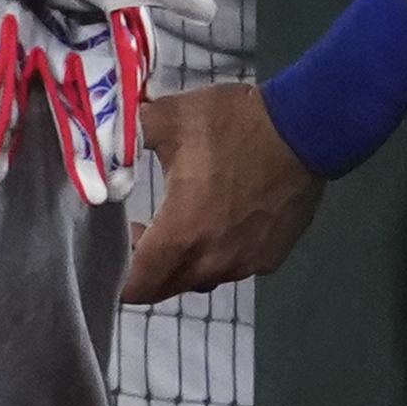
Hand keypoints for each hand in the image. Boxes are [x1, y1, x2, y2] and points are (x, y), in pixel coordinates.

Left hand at [119, 82, 325, 304]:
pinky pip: (232, 267)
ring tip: (182, 222)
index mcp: (181, 235)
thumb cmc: (234, 124)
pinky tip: (222, 218)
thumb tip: (100, 141)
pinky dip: (217, 254)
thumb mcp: (170, 117)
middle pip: (165, 288)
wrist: (306, 128)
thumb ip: (126, 133)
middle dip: (147, 268)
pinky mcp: (270, 258)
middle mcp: (212, 262)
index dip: (115, 276)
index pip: (136, 287)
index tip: (111, 249)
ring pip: (199, 279)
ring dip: (183, 262)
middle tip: (142, 232)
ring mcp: (245, 264)